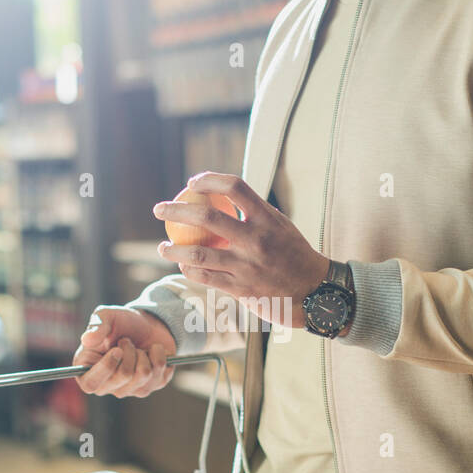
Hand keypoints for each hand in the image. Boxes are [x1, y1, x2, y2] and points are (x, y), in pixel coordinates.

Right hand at [73, 306, 176, 397]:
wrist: (146, 325)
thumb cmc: (121, 322)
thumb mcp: (106, 316)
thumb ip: (96, 326)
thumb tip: (87, 339)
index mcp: (87, 371)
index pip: (91, 384)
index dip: (106, 367)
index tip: (117, 349)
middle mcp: (106, 386)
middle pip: (124, 375)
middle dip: (130, 351)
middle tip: (127, 341)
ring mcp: (128, 390)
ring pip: (144, 375)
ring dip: (144, 353)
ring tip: (138, 347)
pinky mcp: (149, 388)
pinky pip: (160, 375)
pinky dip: (158, 356)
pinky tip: (151, 352)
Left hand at [154, 172, 329, 329]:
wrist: (313, 293)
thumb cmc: (292, 254)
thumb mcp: (280, 226)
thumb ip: (253, 212)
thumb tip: (219, 195)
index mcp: (268, 218)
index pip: (234, 187)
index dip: (208, 180)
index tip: (191, 183)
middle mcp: (256, 240)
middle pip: (207, 217)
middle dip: (176, 210)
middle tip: (159, 210)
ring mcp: (247, 266)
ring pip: (198, 254)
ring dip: (173, 249)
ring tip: (162, 246)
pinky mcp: (241, 289)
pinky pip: (206, 278)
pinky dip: (189, 270)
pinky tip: (182, 266)